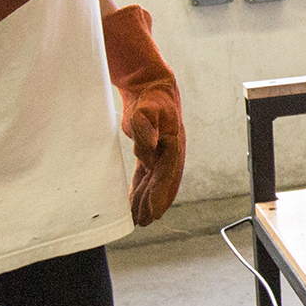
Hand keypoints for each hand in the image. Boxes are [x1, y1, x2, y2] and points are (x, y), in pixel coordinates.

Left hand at [102, 4, 183, 225]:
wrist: (150, 83)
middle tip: (143, 222)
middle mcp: (169, 151)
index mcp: (173, 143)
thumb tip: (147, 152)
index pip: (168, 174)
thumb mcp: (146, 109)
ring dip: (146, 199)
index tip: (153, 213)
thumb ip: (144, 129)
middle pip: (163, 183)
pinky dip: (140, 188)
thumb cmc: (150, 96)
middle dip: (154, 203)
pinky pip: (146, 174)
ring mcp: (160, 151)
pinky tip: (133, 201)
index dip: (161, 195)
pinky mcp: (150, 150)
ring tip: (137, 219)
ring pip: (154, 181)